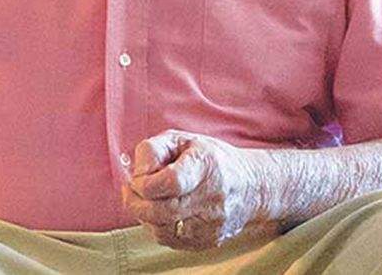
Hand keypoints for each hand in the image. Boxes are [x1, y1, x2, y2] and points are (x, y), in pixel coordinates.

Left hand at [121, 130, 276, 250]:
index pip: (171, 182)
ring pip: (163, 230)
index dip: (144, 182)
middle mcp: (212, 198)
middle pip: (162, 211)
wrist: (250, 186)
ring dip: (145, 216)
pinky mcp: (209, 241)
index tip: (137, 178)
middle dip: (136, 201)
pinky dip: (157, 227)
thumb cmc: (210, 158)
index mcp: (205, 166)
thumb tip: (136, 172)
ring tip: (145, 200)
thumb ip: (153, 150)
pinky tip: (159, 212)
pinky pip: (171, 241)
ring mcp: (212, 224)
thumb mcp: (181, 139)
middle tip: (131, 190)